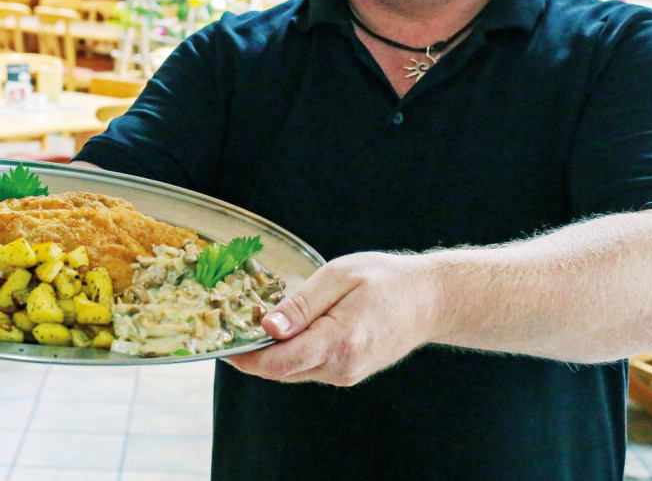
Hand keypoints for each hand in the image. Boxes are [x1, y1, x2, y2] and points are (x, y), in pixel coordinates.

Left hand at [225, 251, 440, 386]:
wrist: (430, 301)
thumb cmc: (387, 281)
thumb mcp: (340, 277)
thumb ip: (302, 304)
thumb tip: (268, 326)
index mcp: (338, 342)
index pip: (277, 362)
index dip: (244, 355)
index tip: (221, 341)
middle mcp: (341, 367)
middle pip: (279, 370)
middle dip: (251, 353)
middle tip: (228, 325)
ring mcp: (345, 374)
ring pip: (291, 371)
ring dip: (270, 353)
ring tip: (252, 322)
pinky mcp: (347, 373)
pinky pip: (307, 368)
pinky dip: (290, 353)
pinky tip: (285, 330)